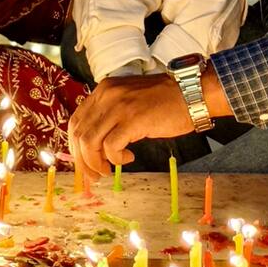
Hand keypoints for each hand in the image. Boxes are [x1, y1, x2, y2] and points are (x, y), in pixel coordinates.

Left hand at [68, 74, 192, 178]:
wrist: (191, 93)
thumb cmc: (165, 100)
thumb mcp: (129, 100)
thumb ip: (111, 114)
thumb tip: (96, 143)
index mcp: (103, 91)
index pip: (76, 121)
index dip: (76, 146)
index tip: (83, 162)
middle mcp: (106, 95)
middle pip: (79, 134)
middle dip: (82, 160)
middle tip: (93, 175)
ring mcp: (118, 106)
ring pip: (90, 142)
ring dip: (96, 163)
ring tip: (108, 170)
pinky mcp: (132, 120)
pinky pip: (111, 147)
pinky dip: (115, 159)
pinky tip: (128, 158)